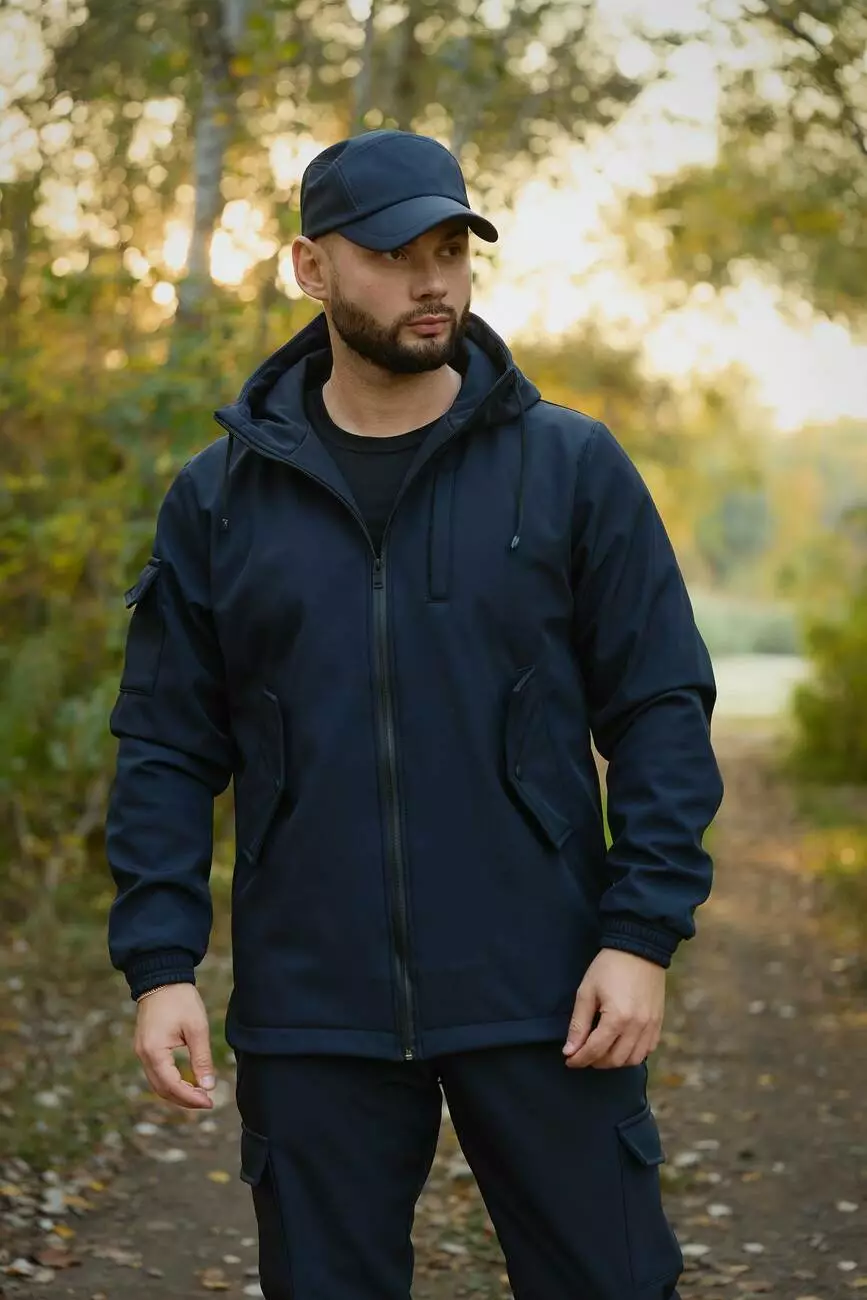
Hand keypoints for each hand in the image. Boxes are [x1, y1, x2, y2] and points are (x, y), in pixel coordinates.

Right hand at [134, 984, 216, 1108]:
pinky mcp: (145, 1047)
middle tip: (207, 1102)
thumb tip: (208, 1086)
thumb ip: (201, 1059)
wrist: (163, 978)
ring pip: (158, 1083)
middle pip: (162, 1089)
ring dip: (177, 1092)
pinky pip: (156, 1073)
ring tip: (199, 1095)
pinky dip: (171, 1081)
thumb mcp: (197, 1029)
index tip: (209, 1102)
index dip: (190, 1098)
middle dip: (184, 1099)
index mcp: (154, 1051)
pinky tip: (188, 1081)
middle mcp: (143, 1055)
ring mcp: (141, 1052)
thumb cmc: (181, 1000)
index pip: (171, 1086)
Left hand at [562, 948, 664, 1068]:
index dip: (579, 1059)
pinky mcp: (658, 1022)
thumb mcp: (587, 991)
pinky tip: (621, 1045)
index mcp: (617, 1018)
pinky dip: (633, 1054)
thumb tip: (569, 1050)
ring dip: (614, 1061)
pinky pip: (647, 1049)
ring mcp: (651, 1026)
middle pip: (615, 1060)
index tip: (569, 1060)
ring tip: (601, 1052)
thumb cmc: (608, 967)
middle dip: (595, 1062)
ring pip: (633, 1060)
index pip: (595, 1050)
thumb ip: (578, 1024)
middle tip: (582, 1055)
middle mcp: (637, 1026)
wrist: (638, 948)